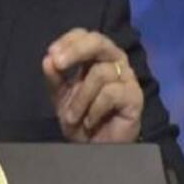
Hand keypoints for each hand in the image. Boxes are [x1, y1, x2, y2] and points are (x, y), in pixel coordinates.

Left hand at [42, 27, 142, 142]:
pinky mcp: (135, 96)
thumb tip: (47, 60)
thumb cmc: (80, 117)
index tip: (52, 54)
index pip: (84, 35)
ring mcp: (126, 77)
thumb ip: (55, 78)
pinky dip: (94, 109)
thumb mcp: (60, 97)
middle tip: (58, 64)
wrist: (96, 148)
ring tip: (73, 117)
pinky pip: (111, 93)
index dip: (68, 41)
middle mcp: (114, 61)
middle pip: (99, 41)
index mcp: (95, 56)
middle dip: (76, 51)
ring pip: (100, 73)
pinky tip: (90, 121)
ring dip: (80, 98)